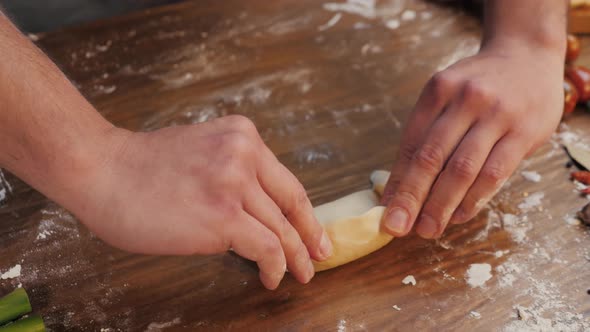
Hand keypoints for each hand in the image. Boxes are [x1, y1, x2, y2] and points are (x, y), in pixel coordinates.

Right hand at [69, 115, 331, 289]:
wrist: (102, 170)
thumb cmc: (141, 168)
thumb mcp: (201, 153)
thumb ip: (232, 173)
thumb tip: (257, 215)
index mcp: (242, 136)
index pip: (286, 181)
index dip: (305, 212)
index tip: (315, 231)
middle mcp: (244, 154)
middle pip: (292, 203)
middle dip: (311, 235)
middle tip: (319, 255)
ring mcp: (235, 183)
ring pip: (282, 229)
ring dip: (297, 257)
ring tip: (300, 274)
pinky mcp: (223, 216)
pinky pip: (267, 247)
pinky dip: (276, 266)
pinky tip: (271, 277)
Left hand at [381, 39, 563, 238]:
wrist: (529, 55)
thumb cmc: (479, 83)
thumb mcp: (447, 93)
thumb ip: (427, 131)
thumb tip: (399, 183)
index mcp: (438, 89)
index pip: (411, 143)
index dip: (397, 180)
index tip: (386, 208)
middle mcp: (465, 99)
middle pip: (432, 157)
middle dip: (412, 197)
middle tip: (398, 227)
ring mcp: (497, 115)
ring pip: (462, 169)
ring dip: (441, 205)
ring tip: (427, 230)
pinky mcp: (523, 132)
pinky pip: (494, 173)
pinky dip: (473, 199)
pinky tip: (459, 215)